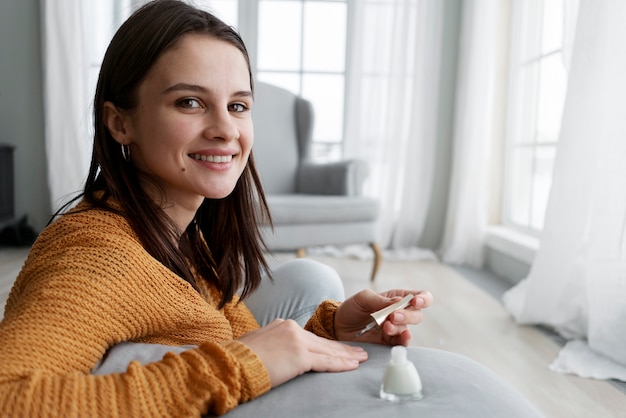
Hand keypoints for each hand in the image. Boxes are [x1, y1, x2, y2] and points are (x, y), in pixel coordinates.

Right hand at [238, 319, 367, 387]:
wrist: (231, 364)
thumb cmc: (238, 359)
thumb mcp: (258, 344)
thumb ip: (273, 345)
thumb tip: (278, 354)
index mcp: (282, 324)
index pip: (310, 337)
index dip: (326, 344)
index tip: (339, 347)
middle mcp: (291, 328)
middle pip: (323, 342)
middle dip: (343, 348)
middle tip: (359, 352)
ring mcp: (297, 341)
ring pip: (328, 350)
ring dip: (347, 356)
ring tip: (362, 358)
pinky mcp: (300, 356)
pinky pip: (326, 362)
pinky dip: (341, 364)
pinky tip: (353, 366)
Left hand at [334, 289, 432, 345]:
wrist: (338, 327)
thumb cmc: (352, 309)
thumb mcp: (363, 298)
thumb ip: (380, 300)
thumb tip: (398, 301)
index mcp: (396, 299)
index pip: (419, 297)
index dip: (423, 299)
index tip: (416, 301)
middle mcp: (400, 314)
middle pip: (417, 314)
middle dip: (408, 315)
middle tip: (394, 315)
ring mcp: (395, 329)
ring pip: (408, 328)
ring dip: (400, 327)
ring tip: (387, 326)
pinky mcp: (389, 343)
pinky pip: (402, 343)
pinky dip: (403, 340)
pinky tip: (400, 336)